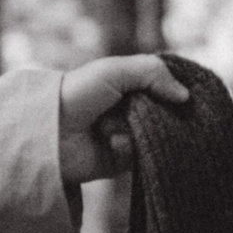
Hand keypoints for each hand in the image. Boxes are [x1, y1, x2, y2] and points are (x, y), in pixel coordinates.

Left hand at [59, 54, 189, 185]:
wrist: (47, 131)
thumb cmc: (78, 94)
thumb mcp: (115, 71)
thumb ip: (153, 73)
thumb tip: (185, 96)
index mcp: (126, 88)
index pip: (164, 89)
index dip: (173, 92)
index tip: (183, 95)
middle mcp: (128, 112)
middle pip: (164, 114)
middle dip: (158, 113)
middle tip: (145, 111)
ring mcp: (124, 137)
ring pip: (156, 136)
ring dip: (140, 130)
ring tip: (114, 125)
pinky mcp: (118, 161)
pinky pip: (140, 156)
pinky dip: (128, 148)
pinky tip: (110, 142)